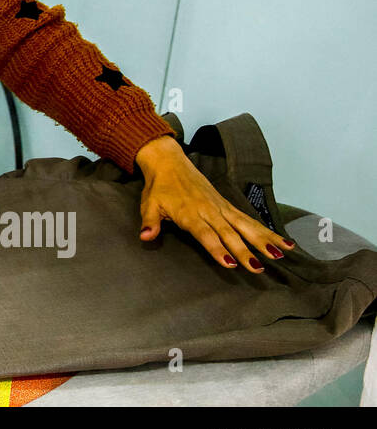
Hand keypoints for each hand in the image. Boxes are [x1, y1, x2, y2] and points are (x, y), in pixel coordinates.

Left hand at [135, 136, 295, 271]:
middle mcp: (209, 210)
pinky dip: (266, 230)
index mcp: (189, 213)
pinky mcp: (228, 206)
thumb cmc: (158, 187)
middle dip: (245, 251)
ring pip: (246, 226)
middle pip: (230, 233)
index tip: (230, 263)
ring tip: (281, 254)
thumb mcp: (149, 204)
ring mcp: (221, 208)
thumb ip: (150, 221)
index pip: (205, 234)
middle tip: (259, 267)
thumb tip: (145, 236)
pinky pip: (249, 220)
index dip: (217, 249)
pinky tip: (283, 243)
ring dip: (263, 240)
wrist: (169, 162)